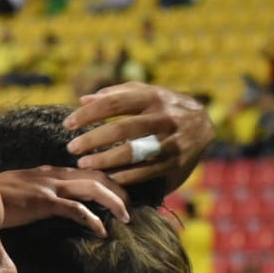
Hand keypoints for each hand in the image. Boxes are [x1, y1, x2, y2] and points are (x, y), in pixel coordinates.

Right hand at [0, 166, 129, 236]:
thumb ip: (41, 194)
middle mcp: (53, 175)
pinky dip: (92, 219)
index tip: (123, 195)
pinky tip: (102, 231)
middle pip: (97, 176)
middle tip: (133, 207)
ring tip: (126, 218)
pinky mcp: (42, 202)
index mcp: (50, 172)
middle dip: (120, 189)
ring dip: (114, 202)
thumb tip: (53, 204)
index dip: (109, 181)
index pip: (87, 171)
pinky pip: (75, 209)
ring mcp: (49, 187)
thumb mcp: (23, 191)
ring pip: (92, 188)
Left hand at [64, 82, 214, 190]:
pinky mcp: (176, 162)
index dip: (88, 114)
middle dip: (93, 140)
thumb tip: (82, 100)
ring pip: (134, 152)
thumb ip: (115, 94)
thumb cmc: (164, 107)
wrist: (205, 125)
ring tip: (84, 164)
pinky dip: (123, 176)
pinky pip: (145, 172)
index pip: (114, 103)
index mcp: (152, 97)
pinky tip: (105, 179)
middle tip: (72, 148)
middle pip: (121, 129)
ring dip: (105, 160)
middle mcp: (164, 117)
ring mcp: (171, 141)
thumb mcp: (145, 93)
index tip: (68, 124)